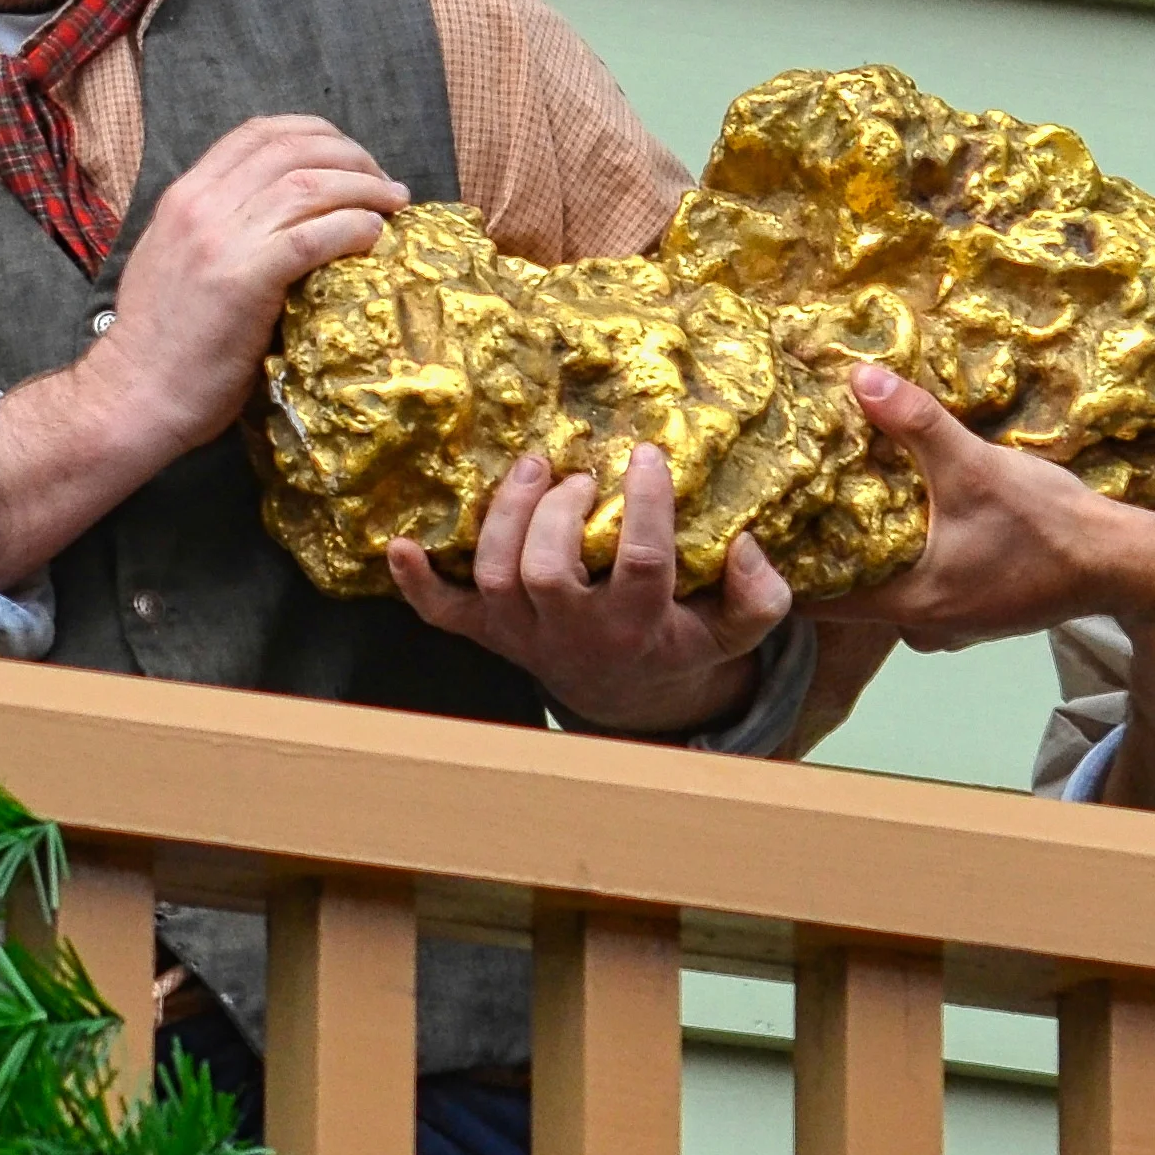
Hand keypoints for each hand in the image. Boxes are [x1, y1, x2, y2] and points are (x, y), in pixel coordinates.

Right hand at [0, 114, 405, 584]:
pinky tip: (374, 237)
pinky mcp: (247, 278)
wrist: (136, 394)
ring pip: (311, 185)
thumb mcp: (174, 259)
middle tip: (382, 181)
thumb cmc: (161, 342)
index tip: (349, 156)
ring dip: (364, 188)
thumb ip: (216, 228)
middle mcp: (202, 205)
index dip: (316, 134)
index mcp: (184, 196)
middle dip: (351, 156)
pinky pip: (316, 235)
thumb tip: (276, 217)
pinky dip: (354, 227)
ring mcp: (223, 239)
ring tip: (393, 204)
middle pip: (294, 150)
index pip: (258, 133)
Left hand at [393, 444, 792, 734]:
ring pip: (497, 578)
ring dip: (505, 520)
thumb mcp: (736, 630)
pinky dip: (416, 584)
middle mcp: (574, 633)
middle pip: (547, 572)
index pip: (639, 563)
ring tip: (533, 468)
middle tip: (579, 474)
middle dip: (557, 514)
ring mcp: (524, 634)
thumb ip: (758, 594)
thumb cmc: (682, 642)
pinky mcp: (488, 633)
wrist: (628, 697)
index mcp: (638, 627)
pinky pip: (441, 614)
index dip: (643, 506)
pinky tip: (397, 545)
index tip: (647, 456)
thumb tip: (745, 544)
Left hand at [802, 363, 1129, 649]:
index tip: (756, 537)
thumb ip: (915, 422)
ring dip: (873, 558)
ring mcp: (954, 624)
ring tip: (845, 507)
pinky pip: (925, 588)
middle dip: (827, 557)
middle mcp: (924, 626)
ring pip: (891, 593)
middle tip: (796, 509)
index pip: (821, 603)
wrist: (1120, 561)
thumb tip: (859, 377)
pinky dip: (911, 560)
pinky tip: (911, 519)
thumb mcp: (973, 464)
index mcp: (909, 604)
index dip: (785, 572)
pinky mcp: (979, 610)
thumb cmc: (1043, 523)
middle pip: (852, 597)